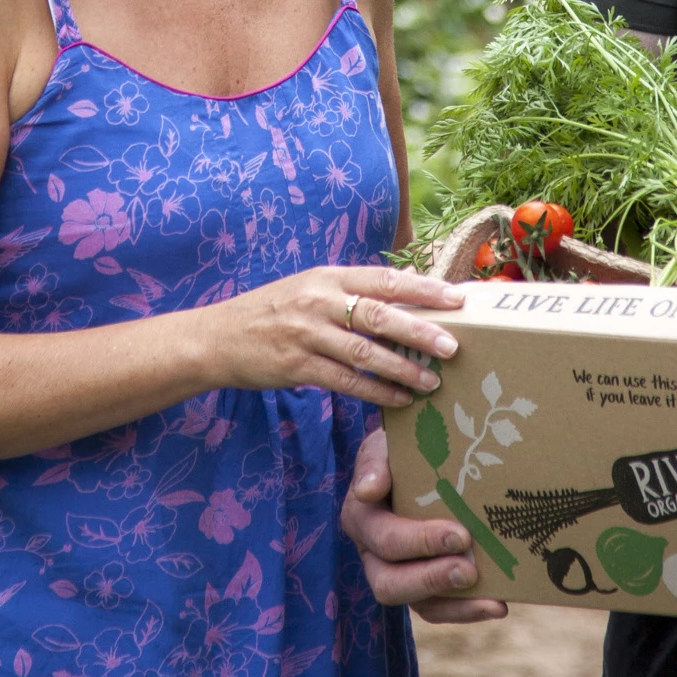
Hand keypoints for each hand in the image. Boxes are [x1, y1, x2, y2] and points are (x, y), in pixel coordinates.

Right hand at [207, 266, 464, 408]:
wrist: (218, 336)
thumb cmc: (274, 310)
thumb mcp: (312, 286)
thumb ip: (356, 288)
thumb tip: (409, 284)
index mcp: (328, 276)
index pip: (384, 279)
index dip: (423, 288)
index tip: (457, 298)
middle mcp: (319, 300)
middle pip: (379, 314)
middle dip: (420, 331)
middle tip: (453, 346)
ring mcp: (307, 334)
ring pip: (364, 352)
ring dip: (402, 368)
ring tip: (432, 382)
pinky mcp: (297, 366)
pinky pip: (345, 381)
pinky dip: (376, 392)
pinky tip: (399, 400)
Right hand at [340, 425, 509, 622]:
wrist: (426, 456)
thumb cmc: (404, 449)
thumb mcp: (386, 445)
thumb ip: (375, 461)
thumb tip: (368, 490)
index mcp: (361, 517)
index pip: (383, 538)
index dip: (418, 541)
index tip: (459, 534)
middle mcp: (373, 553)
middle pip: (389, 583)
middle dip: (431, 578)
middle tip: (469, 568)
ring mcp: (398, 574)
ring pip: (416, 605)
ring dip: (454, 603)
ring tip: (492, 600)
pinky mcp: (424, 588)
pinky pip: (440, 610)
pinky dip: (468, 610)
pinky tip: (498, 604)